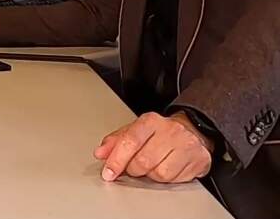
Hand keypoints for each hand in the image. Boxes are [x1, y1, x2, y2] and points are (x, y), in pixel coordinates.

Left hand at [94, 111, 213, 183]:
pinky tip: (167, 168)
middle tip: (134, 167)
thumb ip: (115, 141)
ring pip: (159, 173)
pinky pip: (175, 180)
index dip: (116, 160)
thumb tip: (100, 153)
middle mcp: (170, 131)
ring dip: (151, 175)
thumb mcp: (135, 131)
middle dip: (133, 169)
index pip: (129, 141)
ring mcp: (186, 145)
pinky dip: (167, 179)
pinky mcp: (199, 160)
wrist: (193, 130)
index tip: (108, 172)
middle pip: (142, 161)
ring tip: (153, 165)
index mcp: (150, 121)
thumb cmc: (159, 133)